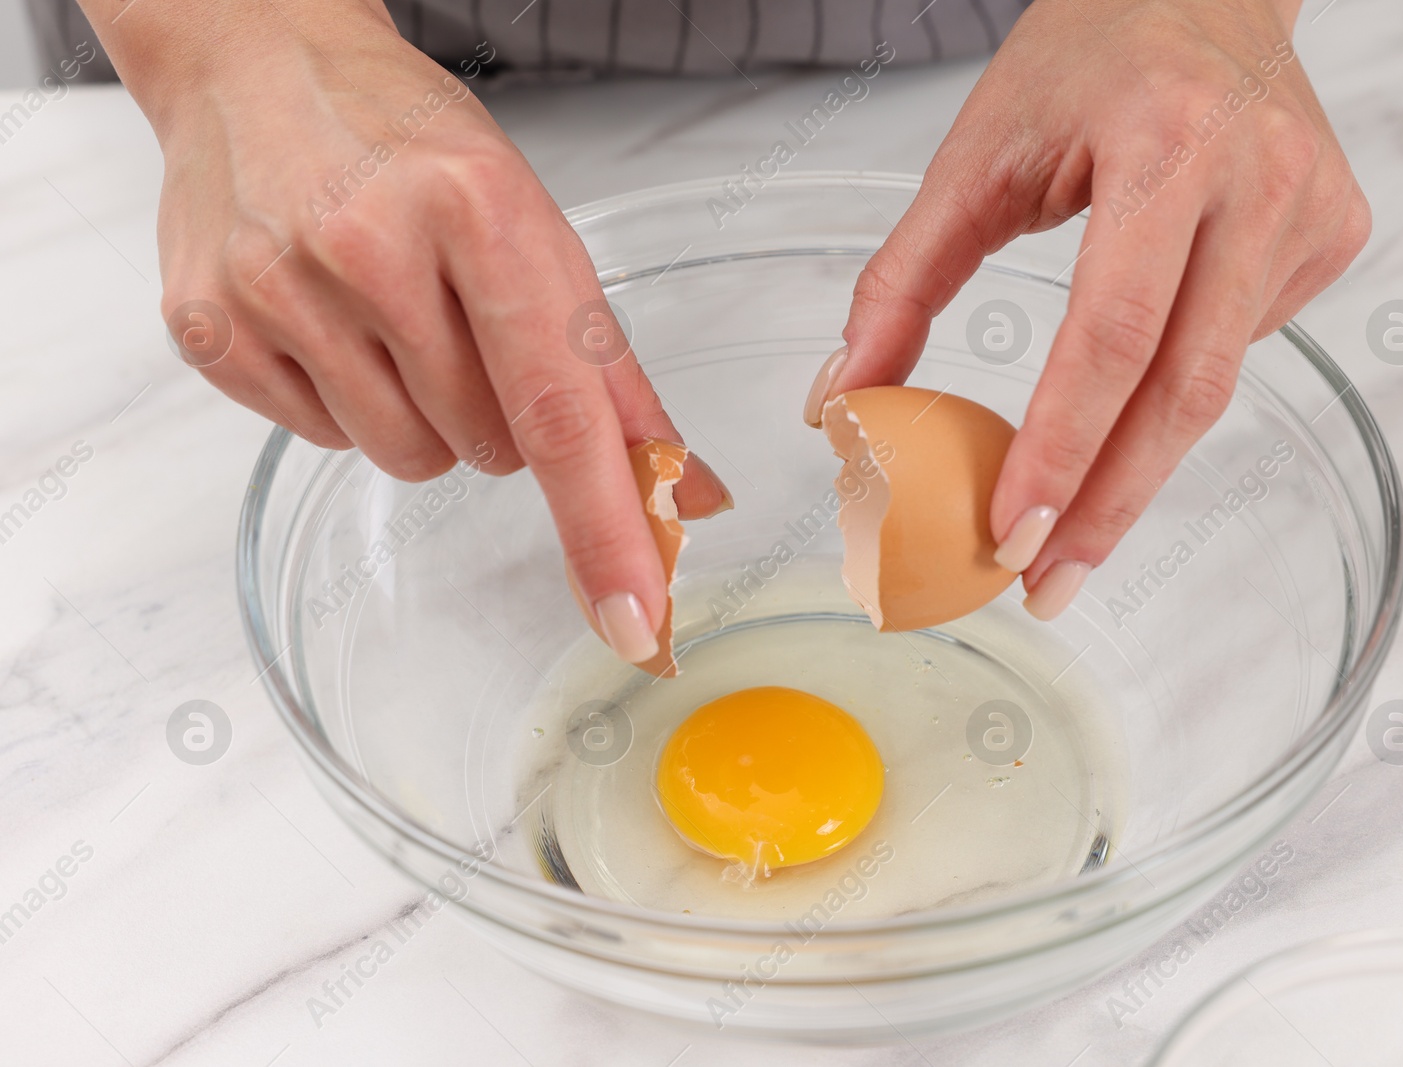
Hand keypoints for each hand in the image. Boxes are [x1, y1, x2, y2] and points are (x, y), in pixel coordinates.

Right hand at [85, 0, 728, 663]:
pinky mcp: (209, 325)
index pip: (559, 414)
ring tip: (397, 322)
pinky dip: (347, 402)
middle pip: (486, 449)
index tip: (636, 622)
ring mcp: (276, 289)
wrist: (261, 64)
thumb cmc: (414, 146)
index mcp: (478, 212)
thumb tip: (688, 492)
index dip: (604, 531)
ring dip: (426, 419)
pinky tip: (332, 323)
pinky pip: (323, 439)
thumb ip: (612, 374)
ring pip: (407, 458)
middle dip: (499, 416)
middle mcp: (369, 248)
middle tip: (466, 328)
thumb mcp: (536, 227)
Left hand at [809, 0, 1367, 618]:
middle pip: (1185, 390)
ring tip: (1074, 519)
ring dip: (1138, 461)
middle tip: (1049, 585)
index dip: (1061, 448)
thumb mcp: (976, 152)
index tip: (1014, 535)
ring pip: (1217, 382)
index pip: (1112, 334)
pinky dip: (1181, 378)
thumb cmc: (1087, 55)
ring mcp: (1313, 209)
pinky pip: (1245, 344)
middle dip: (1110, 505)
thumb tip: (841, 403)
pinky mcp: (1338, 233)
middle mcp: (1259, 178)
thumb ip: (903, 280)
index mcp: (1165, 145)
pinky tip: (1150, 355)